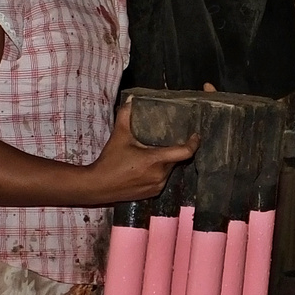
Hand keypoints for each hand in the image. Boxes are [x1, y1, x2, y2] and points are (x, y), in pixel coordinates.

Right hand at [84, 103, 199, 203]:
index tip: (196, 135)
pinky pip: (162, 180)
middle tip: (170, 139)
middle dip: (174, 150)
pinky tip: (149, 166)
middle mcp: (160, 175)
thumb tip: (131, 100)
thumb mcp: (118, 136)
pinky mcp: (152, 194)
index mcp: (156, 160)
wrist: (98, 186)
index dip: (193, 143)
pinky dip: (159, 172)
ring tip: (157, 151)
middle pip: (176, 160)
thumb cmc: (110, 161)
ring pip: (169, 170)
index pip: (184, 153)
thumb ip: (125, 116)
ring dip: (166, 161)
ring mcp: (157, 186)